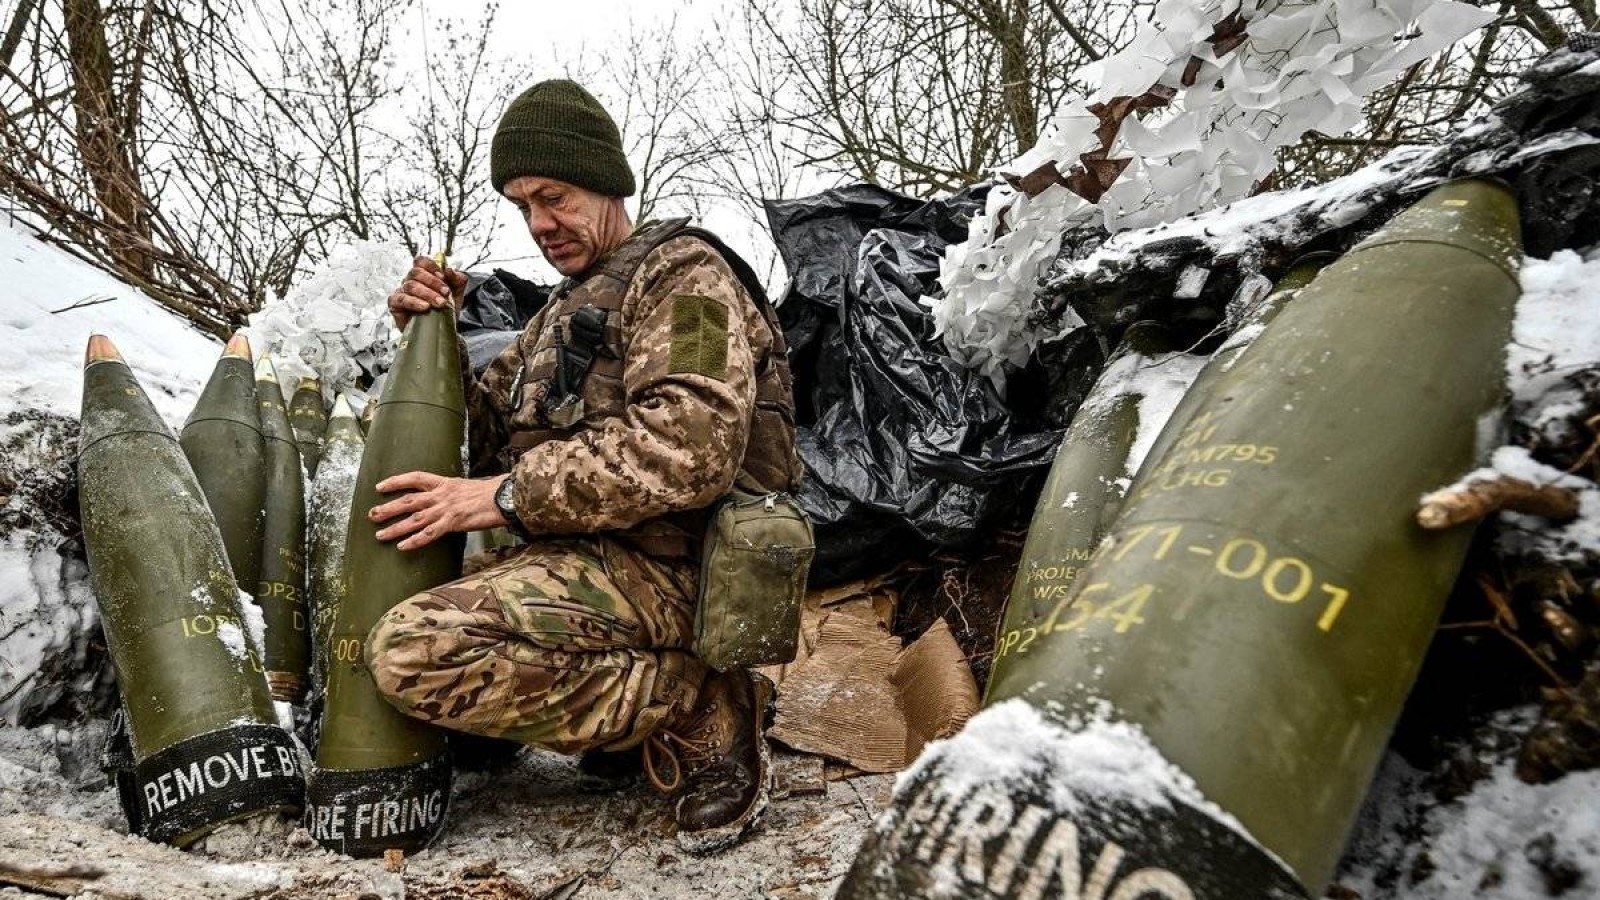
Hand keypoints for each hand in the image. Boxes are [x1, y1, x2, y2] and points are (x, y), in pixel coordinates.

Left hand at [369, 472, 509, 550]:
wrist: (503, 498)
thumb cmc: (489, 493)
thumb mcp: (466, 487)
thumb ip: (452, 492)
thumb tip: (444, 496)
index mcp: (444, 483)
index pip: (415, 478)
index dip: (396, 481)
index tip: (380, 486)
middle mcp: (441, 495)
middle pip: (408, 501)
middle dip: (388, 508)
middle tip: (371, 515)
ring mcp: (445, 509)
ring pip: (414, 519)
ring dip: (395, 527)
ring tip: (380, 534)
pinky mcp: (453, 523)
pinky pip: (429, 534)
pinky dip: (414, 540)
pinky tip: (402, 546)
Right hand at [387, 255, 467, 331]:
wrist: (442, 330)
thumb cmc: (446, 309)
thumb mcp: (457, 293)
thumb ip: (457, 279)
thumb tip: (449, 270)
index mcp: (423, 275)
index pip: (421, 262)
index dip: (432, 266)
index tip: (443, 277)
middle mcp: (410, 281)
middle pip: (416, 272)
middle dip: (433, 282)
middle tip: (445, 293)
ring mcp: (402, 292)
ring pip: (410, 285)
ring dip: (427, 294)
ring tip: (440, 303)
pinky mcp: (395, 305)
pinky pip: (401, 299)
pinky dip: (414, 302)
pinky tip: (424, 307)